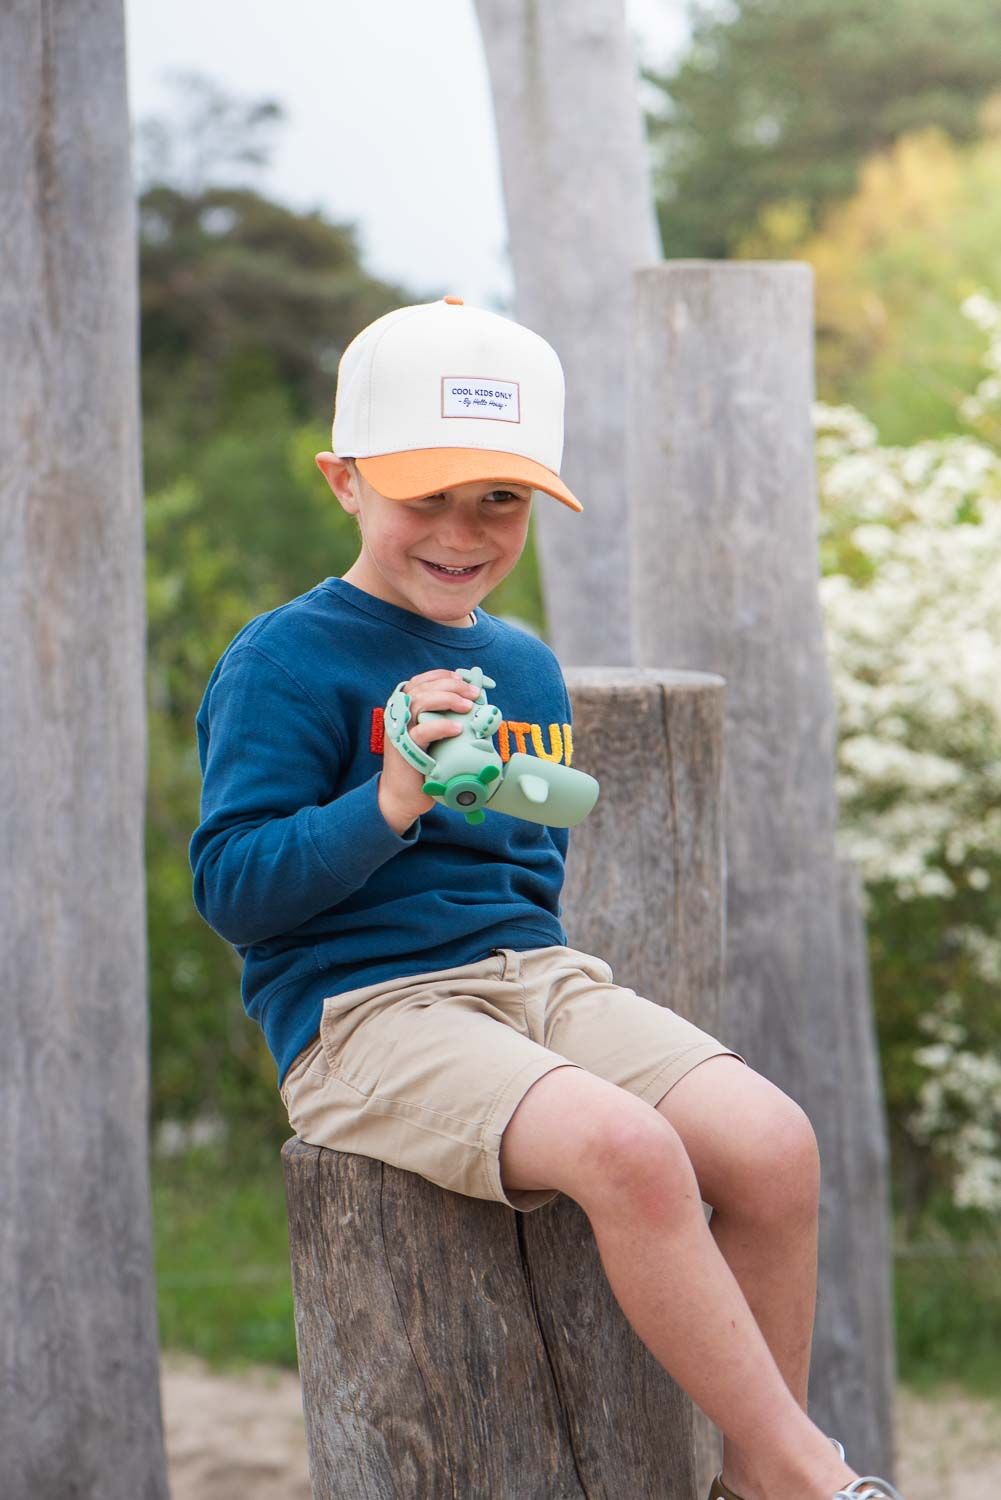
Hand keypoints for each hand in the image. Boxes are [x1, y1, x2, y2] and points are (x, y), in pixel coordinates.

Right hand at [379, 669, 480, 831]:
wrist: (403, 796)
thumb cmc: (422, 764)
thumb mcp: (433, 737)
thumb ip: (443, 719)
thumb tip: (474, 706)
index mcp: (404, 708)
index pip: (420, 681)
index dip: (441, 676)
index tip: (462, 678)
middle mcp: (398, 715)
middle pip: (423, 688)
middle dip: (451, 686)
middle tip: (473, 693)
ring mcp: (399, 730)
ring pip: (421, 702)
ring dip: (448, 699)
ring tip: (468, 707)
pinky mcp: (404, 748)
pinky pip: (423, 731)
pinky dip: (442, 726)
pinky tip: (458, 729)